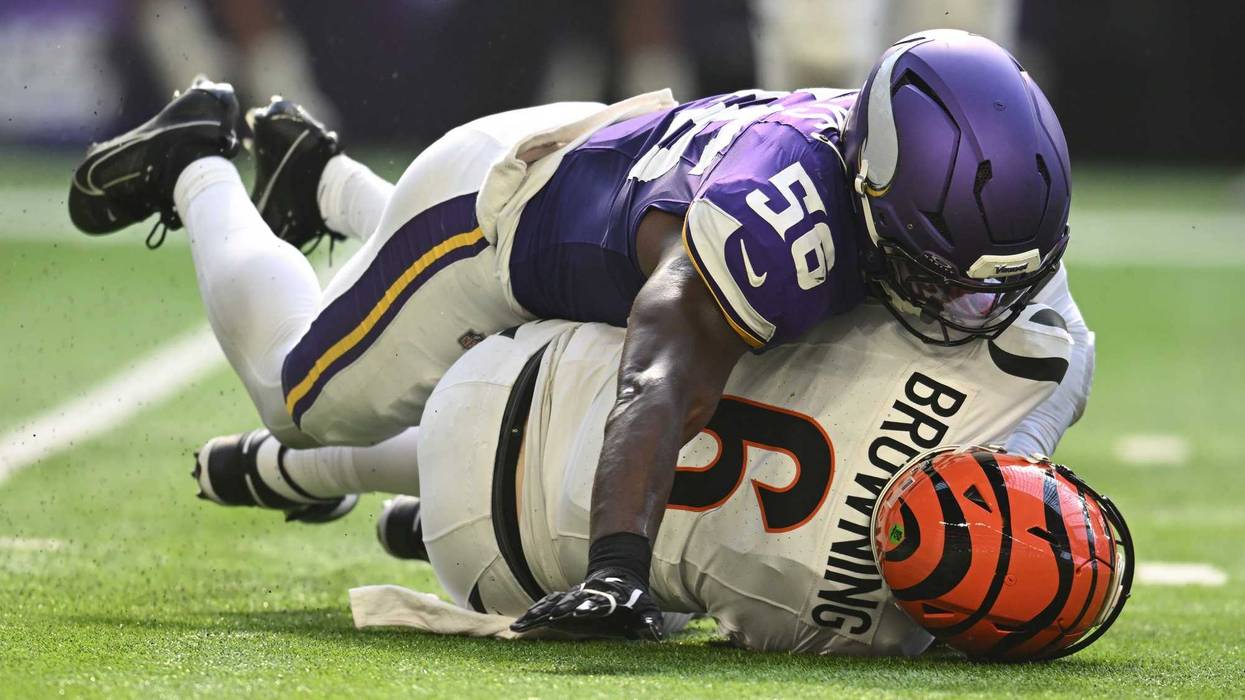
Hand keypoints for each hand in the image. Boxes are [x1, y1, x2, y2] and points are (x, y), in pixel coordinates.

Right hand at [510, 568, 664, 640]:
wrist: (618, 578)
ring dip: (537, 614)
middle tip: (545, 618)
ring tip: (519, 626)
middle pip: (569, 602)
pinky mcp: (562, 602)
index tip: (577, 613)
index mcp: (605, 599)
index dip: (586, 607)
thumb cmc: (633, 599)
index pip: (595, 603)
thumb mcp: (646, 608)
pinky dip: (531, 615)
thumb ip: (650, 621)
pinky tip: (518, 627)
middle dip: (558, 609)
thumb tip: (657, 634)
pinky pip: (544, 608)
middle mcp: (585, 596)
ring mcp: (572, 598)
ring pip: (551, 604)